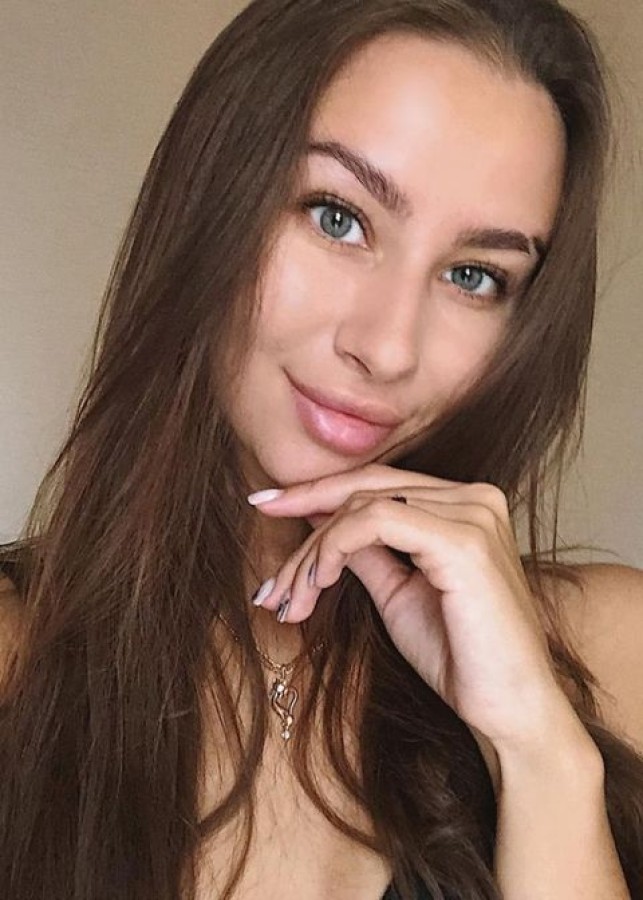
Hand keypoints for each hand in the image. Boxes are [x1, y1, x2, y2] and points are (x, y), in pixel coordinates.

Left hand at [249, 464, 584, 769]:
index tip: (265, 504)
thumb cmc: (460, 657)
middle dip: (302, 519)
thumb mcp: (398, 593)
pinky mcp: (463, 541)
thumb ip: (366, 552)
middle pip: (365, 489)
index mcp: (465, 504)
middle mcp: (474, 497)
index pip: (378, 484)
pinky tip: (316, 583)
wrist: (509, 710)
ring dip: (312, 552)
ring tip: (286, 598)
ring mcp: (473, 513)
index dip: (317, 491)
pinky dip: (334, 548)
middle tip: (266, 566)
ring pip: (362, 506)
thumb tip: (319, 522)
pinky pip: (377, 522)